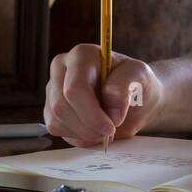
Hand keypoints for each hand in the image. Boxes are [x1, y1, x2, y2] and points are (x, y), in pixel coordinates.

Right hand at [44, 44, 164, 146]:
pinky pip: (56, 129)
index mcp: (82, 55)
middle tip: (110, 132)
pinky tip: (93, 129)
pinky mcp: (51, 108)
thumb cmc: (136, 84)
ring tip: (105, 129)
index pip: (75, 88)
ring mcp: (53, 89)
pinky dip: (78, 136)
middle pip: (61, 106)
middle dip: (88, 126)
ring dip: (84, 133)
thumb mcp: (140, 77)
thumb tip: (110, 109)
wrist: (134, 99)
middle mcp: (62, 68)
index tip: (111, 126)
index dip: (91, 113)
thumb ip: (124, 86)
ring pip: (56, 120)